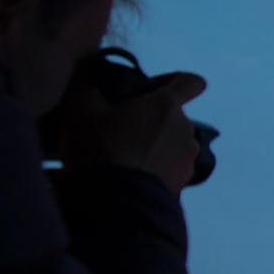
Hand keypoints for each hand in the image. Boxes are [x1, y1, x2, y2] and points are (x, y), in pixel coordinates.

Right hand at [57, 72, 207, 193]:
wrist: (113, 203)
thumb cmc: (99, 148)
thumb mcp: (82, 110)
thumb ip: (88, 84)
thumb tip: (89, 70)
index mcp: (167, 105)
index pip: (192, 82)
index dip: (176, 81)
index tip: (155, 89)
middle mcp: (185, 129)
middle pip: (174, 115)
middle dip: (153, 119)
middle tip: (122, 129)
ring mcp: (188, 159)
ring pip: (173, 143)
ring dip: (156, 145)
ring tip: (125, 157)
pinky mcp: (183, 183)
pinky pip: (171, 168)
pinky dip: (156, 168)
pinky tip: (132, 176)